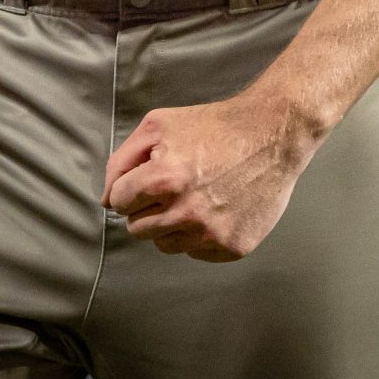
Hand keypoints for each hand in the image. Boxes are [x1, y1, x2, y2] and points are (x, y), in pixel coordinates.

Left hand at [101, 91, 316, 261]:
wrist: (273, 134)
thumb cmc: (213, 126)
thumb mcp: (158, 126)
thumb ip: (121, 162)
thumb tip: (105, 201)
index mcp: (163, 179)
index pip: (118, 202)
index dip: (130, 186)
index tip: (151, 175)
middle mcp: (185, 212)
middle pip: (137, 228)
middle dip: (148, 207)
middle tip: (174, 185)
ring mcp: (210, 234)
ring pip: (164, 244)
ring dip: (172, 224)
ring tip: (196, 195)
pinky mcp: (232, 248)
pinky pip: (196, 252)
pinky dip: (200, 234)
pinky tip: (217, 208)